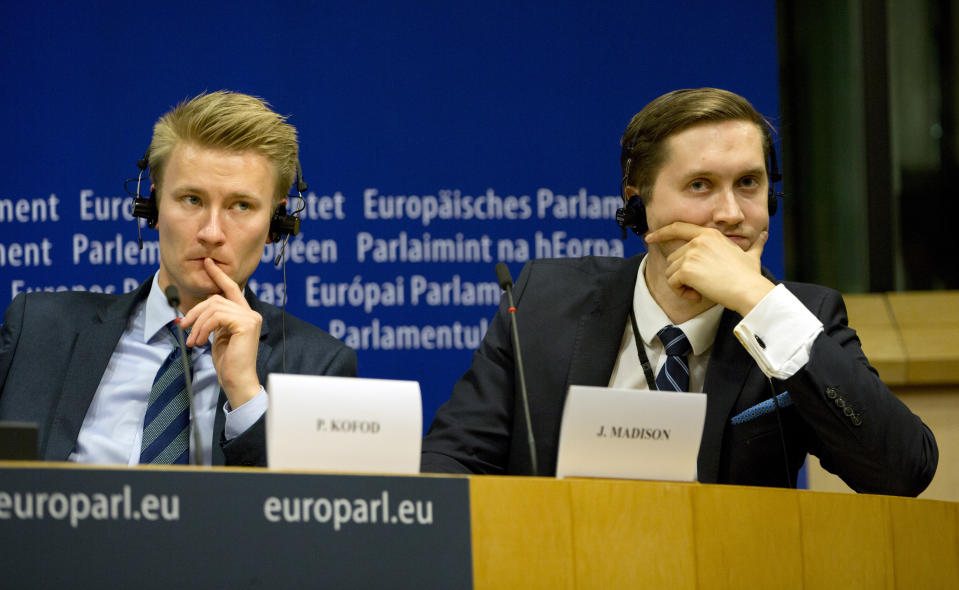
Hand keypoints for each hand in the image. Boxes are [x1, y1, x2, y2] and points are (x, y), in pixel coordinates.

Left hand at [180, 258, 261, 407]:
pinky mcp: (246, 324)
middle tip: (183, 326)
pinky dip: (203, 328)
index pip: (232, 288)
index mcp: (245, 315)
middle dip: (195, 311)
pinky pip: (217, 317)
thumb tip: (196, 314)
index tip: (208, 263)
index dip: (218, 275)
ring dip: (197, 324)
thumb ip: (214, 322)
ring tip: (192, 340)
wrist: (238, 381)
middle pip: (216, 298)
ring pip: (214, 307)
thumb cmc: (228, 363)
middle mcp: (250, 313)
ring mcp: (250, 318)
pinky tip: (199, 341)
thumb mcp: (218, 337)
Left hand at [645, 222, 773, 315]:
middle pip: (673, 258)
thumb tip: (764, 236)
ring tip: (701, 290)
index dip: (661, 232)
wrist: (749, 290)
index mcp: (709, 234)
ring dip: (682, 285)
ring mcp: (691, 254)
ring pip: (671, 272)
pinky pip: (672, 283)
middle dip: (682, 275)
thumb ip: (755, 245)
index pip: (678, 227)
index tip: (649, 237)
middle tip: (701, 286)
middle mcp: (698, 241)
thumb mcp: (751, 255)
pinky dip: (682, 293)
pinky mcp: (686, 269)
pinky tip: (697, 295)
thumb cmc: (750, 276)